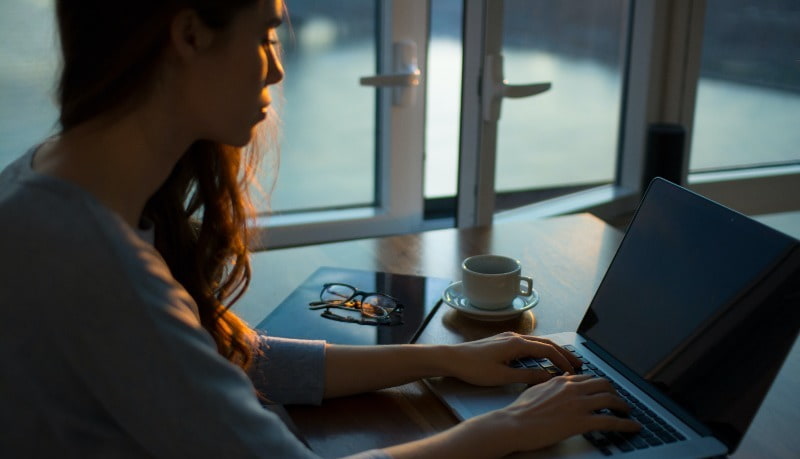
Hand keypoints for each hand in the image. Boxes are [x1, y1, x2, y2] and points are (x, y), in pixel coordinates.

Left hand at [444, 332, 583, 385]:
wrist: (452, 358)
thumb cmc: (474, 368)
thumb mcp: (502, 376)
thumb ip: (527, 376)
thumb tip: (548, 377)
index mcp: (517, 344)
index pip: (548, 350)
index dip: (563, 361)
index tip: (573, 371)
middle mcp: (515, 337)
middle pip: (546, 343)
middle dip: (563, 353)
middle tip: (578, 363)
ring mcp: (508, 337)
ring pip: (537, 342)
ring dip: (552, 351)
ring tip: (564, 361)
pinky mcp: (502, 341)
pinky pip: (527, 344)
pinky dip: (540, 350)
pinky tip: (542, 358)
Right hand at [485, 374, 640, 454]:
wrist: (514, 424)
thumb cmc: (520, 411)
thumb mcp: (536, 390)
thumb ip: (552, 384)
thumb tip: (562, 379)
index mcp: (562, 381)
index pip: (588, 378)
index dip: (600, 385)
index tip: (605, 390)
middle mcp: (573, 389)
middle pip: (604, 385)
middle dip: (615, 392)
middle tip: (619, 401)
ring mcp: (578, 404)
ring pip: (611, 400)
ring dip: (623, 406)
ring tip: (628, 413)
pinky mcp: (582, 421)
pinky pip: (611, 421)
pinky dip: (626, 424)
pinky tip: (633, 427)